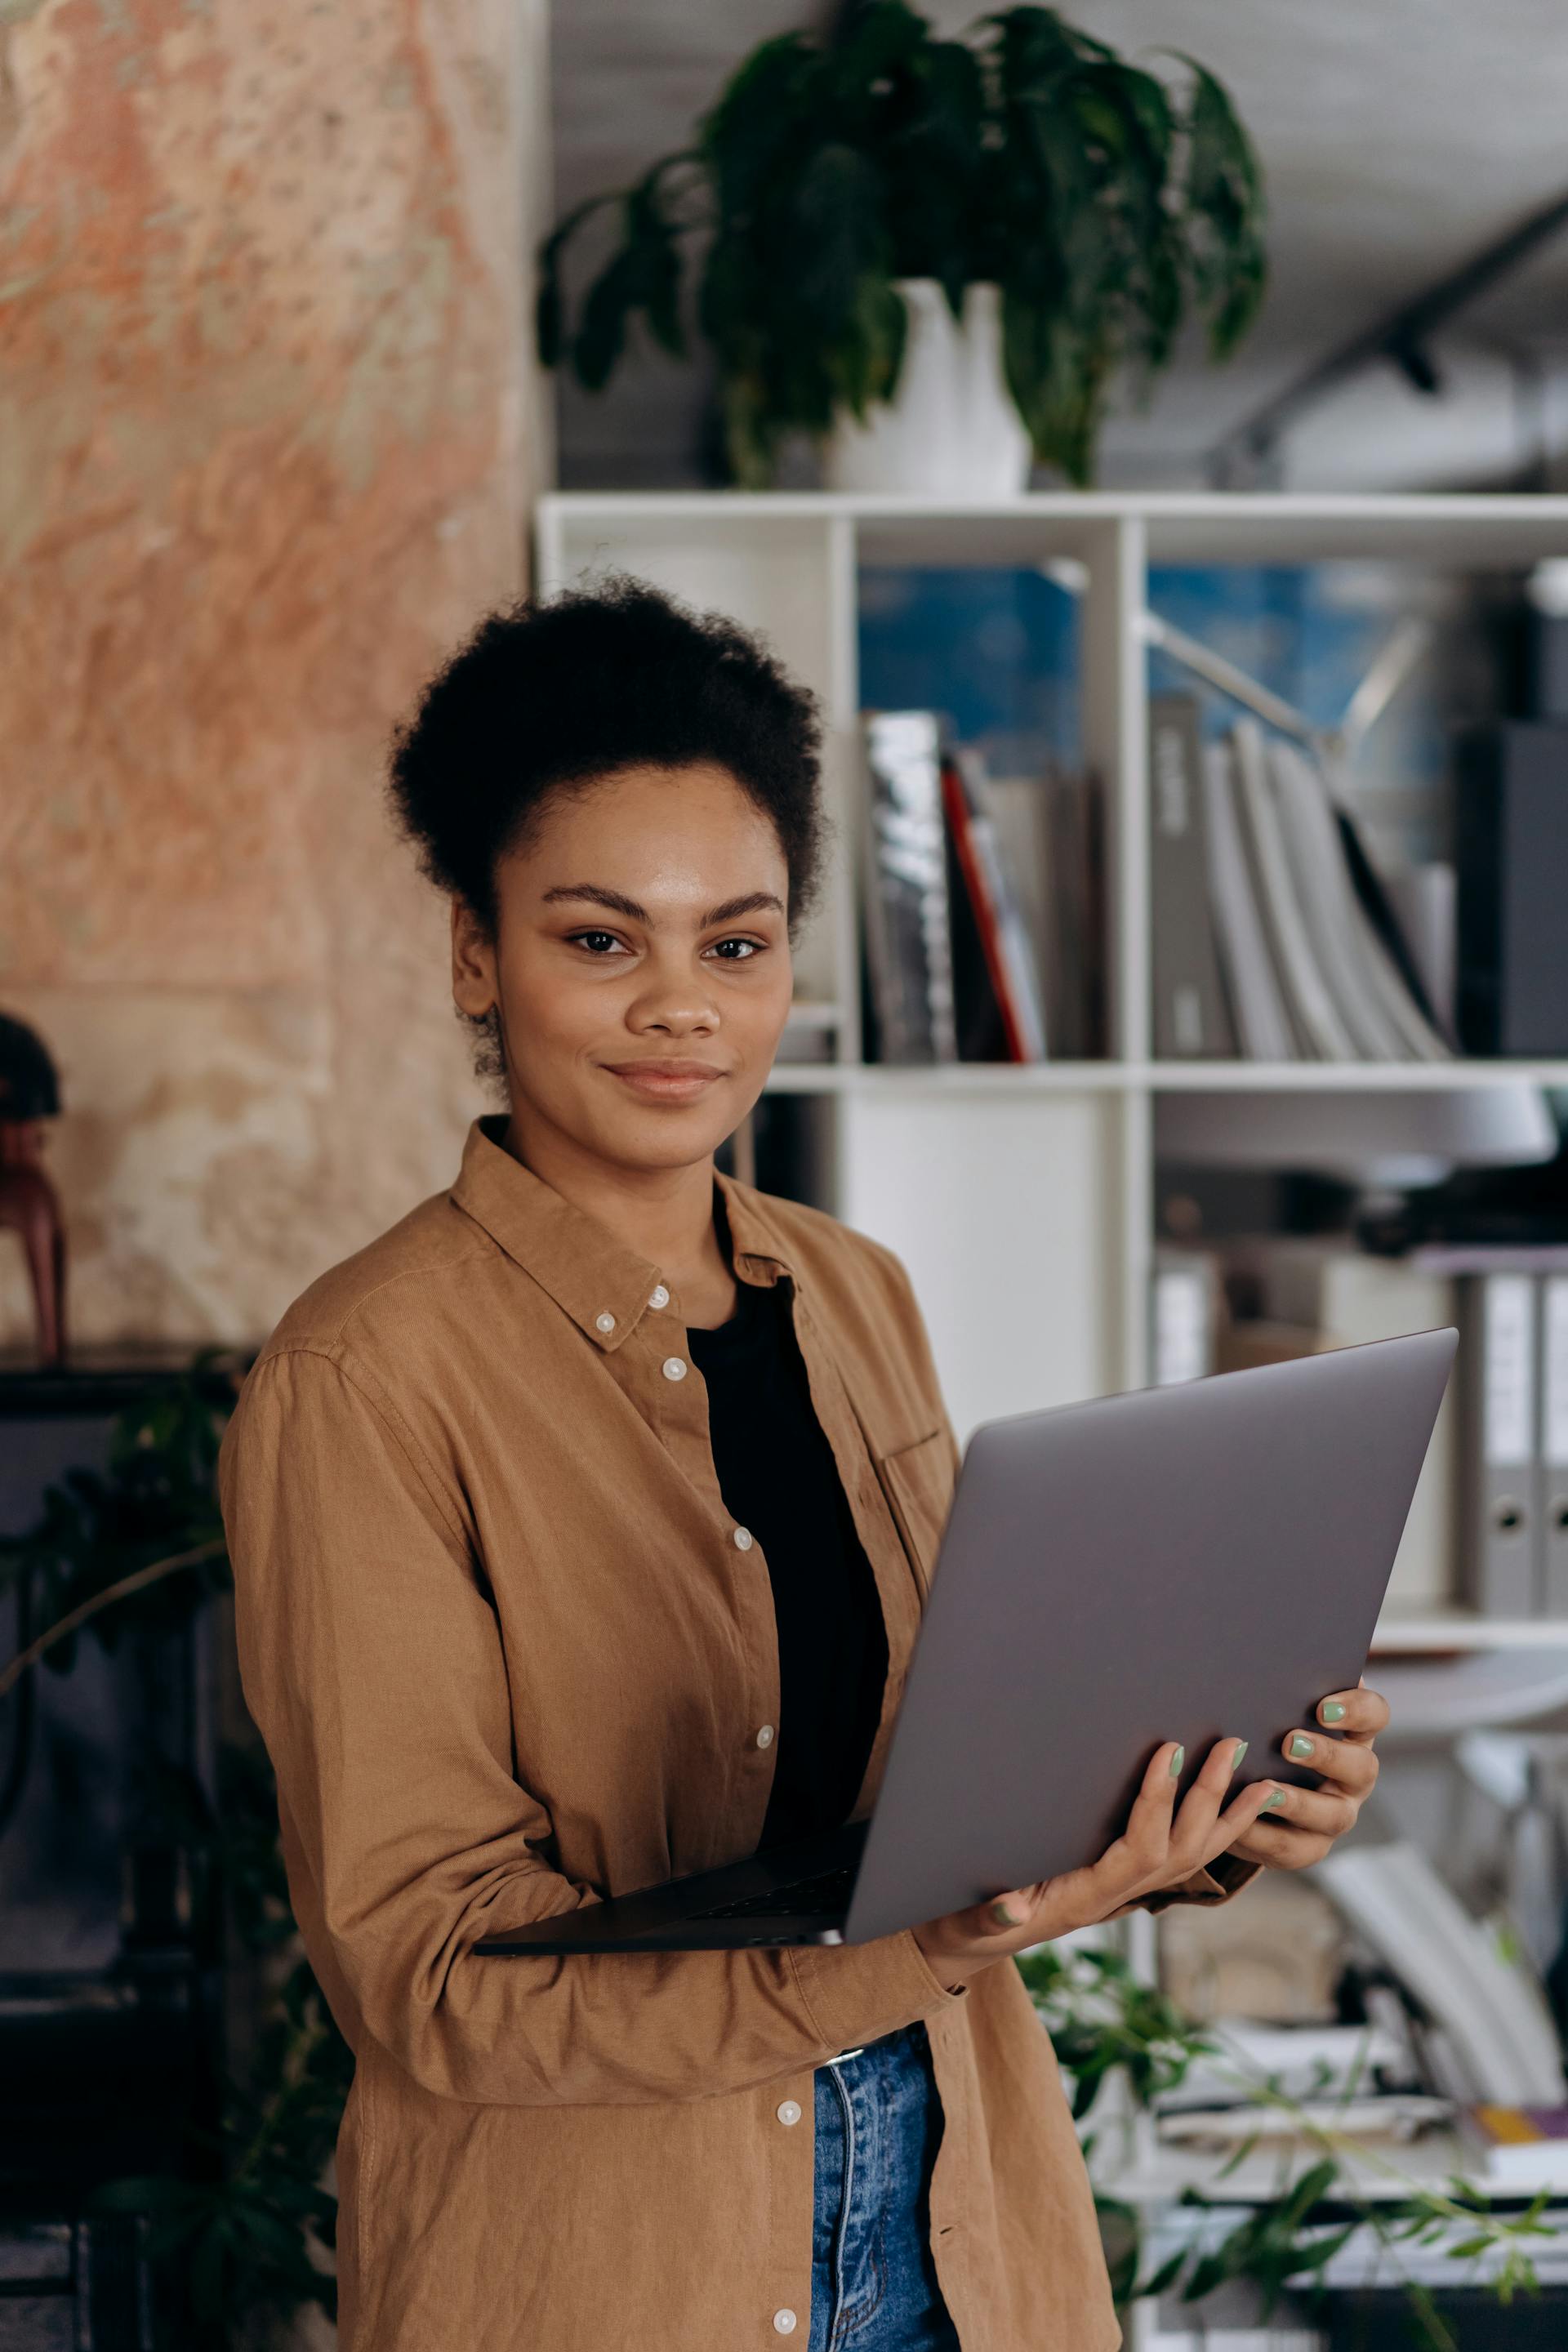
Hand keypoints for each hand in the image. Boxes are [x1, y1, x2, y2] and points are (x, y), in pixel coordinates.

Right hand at [912, 1735, 1277, 1991]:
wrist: (969, 1946)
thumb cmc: (966, 1924)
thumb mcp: (969, 1919)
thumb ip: (990, 1915)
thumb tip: (1009, 1911)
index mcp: (1087, 1899)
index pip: (1140, 1851)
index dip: (1158, 1803)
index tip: (1170, 1751)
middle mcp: (1116, 1899)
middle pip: (1182, 1852)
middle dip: (1210, 1800)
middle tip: (1231, 1746)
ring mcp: (1125, 1893)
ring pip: (1193, 1859)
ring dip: (1229, 1819)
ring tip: (1265, 1781)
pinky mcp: (1122, 1882)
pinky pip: (1180, 1858)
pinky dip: (1214, 1832)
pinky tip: (1234, 1806)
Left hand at [1224, 1678, 1385, 1871]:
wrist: (1245, 1787)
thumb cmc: (1263, 1730)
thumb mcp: (1270, 1708)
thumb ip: (1274, 1687)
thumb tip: (1245, 1652)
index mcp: (1352, 1732)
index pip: (1374, 1714)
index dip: (1356, 1709)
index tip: (1322, 1706)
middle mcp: (1353, 1775)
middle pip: (1360, 1767)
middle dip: (1327, 1755)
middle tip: (1289, 1742)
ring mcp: (1336, 1814)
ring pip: (1332, 1814)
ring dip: (1299, 1802)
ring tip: (1265, 1791)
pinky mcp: (1309, 1846)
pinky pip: (1294, 1847)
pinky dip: (1265, 1835)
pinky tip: (1240, 1821)